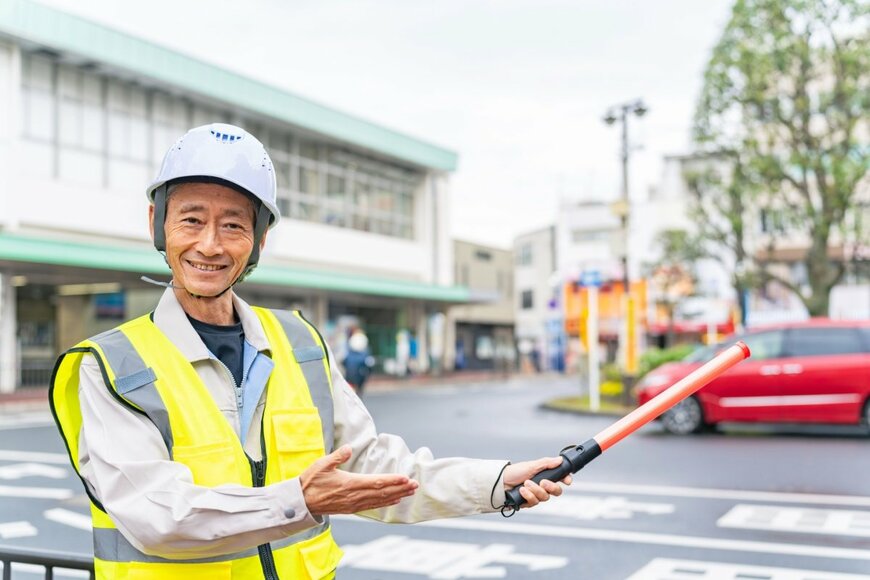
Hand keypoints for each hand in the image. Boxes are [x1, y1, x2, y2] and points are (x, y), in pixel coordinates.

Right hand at [300, 445, 418, 515]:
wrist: (301, 502)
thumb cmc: (311, 481)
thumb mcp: (321, 464)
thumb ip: (337, 456)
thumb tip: (348, 448)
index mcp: (349, 483)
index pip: (376, 482)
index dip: (392, 481)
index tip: (405, 478)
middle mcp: (354, 495)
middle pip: (382, 492)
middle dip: (400, 489)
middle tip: (415, 485)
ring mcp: (353, 504)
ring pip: (379, 500)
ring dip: (396, 496)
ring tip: (409, 492)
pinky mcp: (351, 508)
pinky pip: (372, 506)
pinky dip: (385, 503)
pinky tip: (394, 501)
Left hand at [503, 457, 571, 508]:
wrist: (501, 482)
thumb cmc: (515, 472)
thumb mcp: (531, 465)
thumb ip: (546, 463)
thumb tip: (560, 459)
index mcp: (545, 476)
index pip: (560, 479)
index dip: (566, 480)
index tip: (567, 481)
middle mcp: (542, 487)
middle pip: (556, 492)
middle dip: (551, 487)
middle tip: (542, 482)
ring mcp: (536, 495)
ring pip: (545, 497)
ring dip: (535, 490)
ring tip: (525, 484)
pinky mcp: (529, 502)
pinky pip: (534, 502)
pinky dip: (528, 496)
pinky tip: (522, 491)